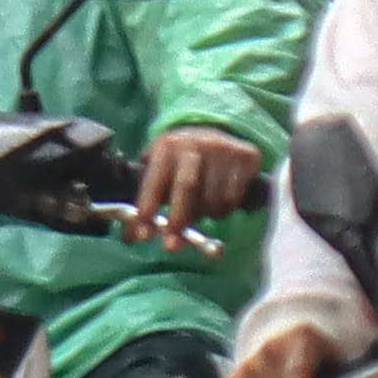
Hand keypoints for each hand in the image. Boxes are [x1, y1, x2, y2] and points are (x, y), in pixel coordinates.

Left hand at [132, 128, 265, 238]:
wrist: (215, 131)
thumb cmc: (180, 160)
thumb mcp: (159, 168)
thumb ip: (146, 200)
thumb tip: (130, 236)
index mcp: (167, 146)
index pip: (155, 179)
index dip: (147, 206)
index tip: (142, 232)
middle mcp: (195, 143)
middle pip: (187, 187)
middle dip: (178, 219)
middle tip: (170, 246)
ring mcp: (223, 148)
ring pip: (213, 198)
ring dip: (205, 215)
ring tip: (200, 208)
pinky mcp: (246, 156)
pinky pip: (234, 197)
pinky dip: (225, 208)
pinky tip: (220, 197)